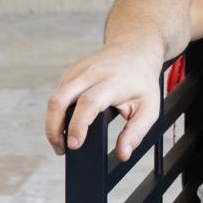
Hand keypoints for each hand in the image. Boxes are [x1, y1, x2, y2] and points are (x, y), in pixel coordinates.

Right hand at [45, 42, 162, 160]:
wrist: (136, 48)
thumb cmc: (142, 80)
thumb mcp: (149, 107)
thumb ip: (136, 132)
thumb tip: (123, 154)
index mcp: (113, 82)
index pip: (88, 103)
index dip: (77, 125)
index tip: (74, 145)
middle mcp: (92, 73)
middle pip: (60, 100)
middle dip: (53, 129)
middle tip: (62, 149)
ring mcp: (79, 70)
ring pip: (55, 98)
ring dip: (53, 123)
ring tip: (64, 141)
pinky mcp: (71, 71)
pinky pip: (59, 94)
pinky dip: (59, 112)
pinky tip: (68, 122)